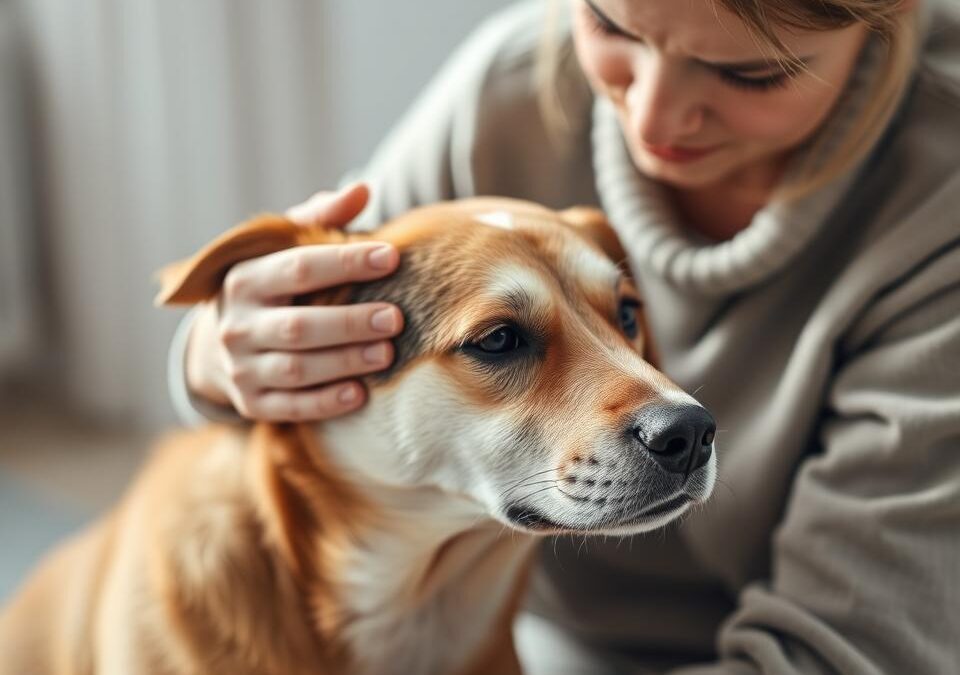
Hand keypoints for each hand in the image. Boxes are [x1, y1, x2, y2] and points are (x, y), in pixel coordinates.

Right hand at [185, 183, 402, 420]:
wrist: (219, 343)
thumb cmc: (272, 286)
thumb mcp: (284, 247)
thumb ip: (322, 218)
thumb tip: (363, 189)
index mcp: (245, 278)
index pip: (299, 267)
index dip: (346, 262)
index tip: (391, 257)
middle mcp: (237, 323)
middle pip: (298, 326)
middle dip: (350, 322)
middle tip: (396, 318)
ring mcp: (241, 367)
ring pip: (297, 369)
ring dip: (345, 362)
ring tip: (387, 354)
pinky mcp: (251, 402)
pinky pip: (291, 407)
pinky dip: (326, 402)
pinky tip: (361, 394)